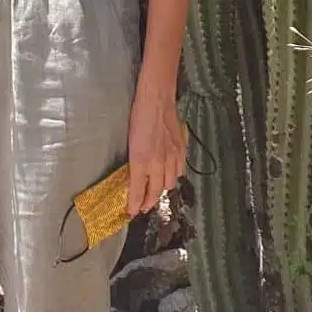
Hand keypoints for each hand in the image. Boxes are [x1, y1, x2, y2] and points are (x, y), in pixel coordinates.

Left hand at [126, 86, 186, 216]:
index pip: (138, 190)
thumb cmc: (138, 116)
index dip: (134, 204)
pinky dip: (173, 177)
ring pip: (169, 184)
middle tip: (142, 206)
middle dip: (148, 202)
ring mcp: (172, 157)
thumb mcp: (130, 141)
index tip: (131, 212)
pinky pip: (179, 171)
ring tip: (155, 192)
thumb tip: (134, 175)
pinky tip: (169, 175)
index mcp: (141, 161)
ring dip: (161, 190)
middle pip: (155, 192)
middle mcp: (158, 163)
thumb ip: (134, 161)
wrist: (157, 99)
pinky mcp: (181, 150)